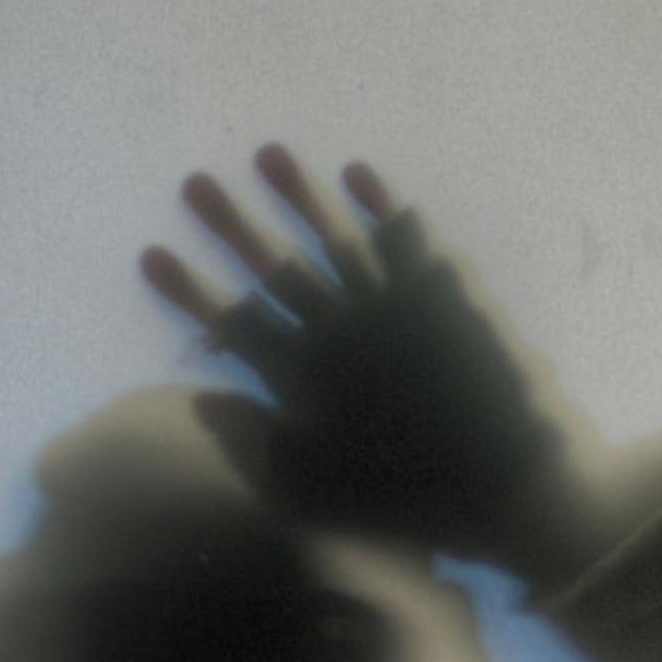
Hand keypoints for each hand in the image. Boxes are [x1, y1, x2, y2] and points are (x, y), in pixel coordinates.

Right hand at [139, 147, 599, 587]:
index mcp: (309, 381)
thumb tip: (205, 405)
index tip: (149, 252)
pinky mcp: (447, 295)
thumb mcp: (319, 496)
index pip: (234, 323)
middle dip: (231, 224)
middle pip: (277, 267)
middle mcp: (345, 331)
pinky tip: (358, 175)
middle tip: (193, 182)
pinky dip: (381, 203)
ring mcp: (398, 305)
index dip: (190, 289)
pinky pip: (407, 237)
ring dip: (300, 194)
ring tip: (269, 154)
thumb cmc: (413, 507)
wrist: (512, 485)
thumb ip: (259, 449)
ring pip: (336, 236)